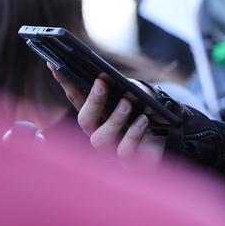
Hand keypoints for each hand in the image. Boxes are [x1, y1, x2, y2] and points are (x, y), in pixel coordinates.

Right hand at [50, 68, 164, 167]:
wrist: (169, 132)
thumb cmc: (147, 110)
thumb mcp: (139, 93)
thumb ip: (125, 86)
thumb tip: (109, 78)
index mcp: (96, 113)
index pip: (76, 97)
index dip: (65, 83)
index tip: (55, 65)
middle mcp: (98, 132)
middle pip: (84, 120)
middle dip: (92, 101)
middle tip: (101, 83)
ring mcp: (111, 149)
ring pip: (100, 139)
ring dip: (114, 119)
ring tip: (127, 103)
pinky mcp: (128, 160)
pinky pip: (125, 151)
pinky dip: (134, 133)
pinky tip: (143, 120)